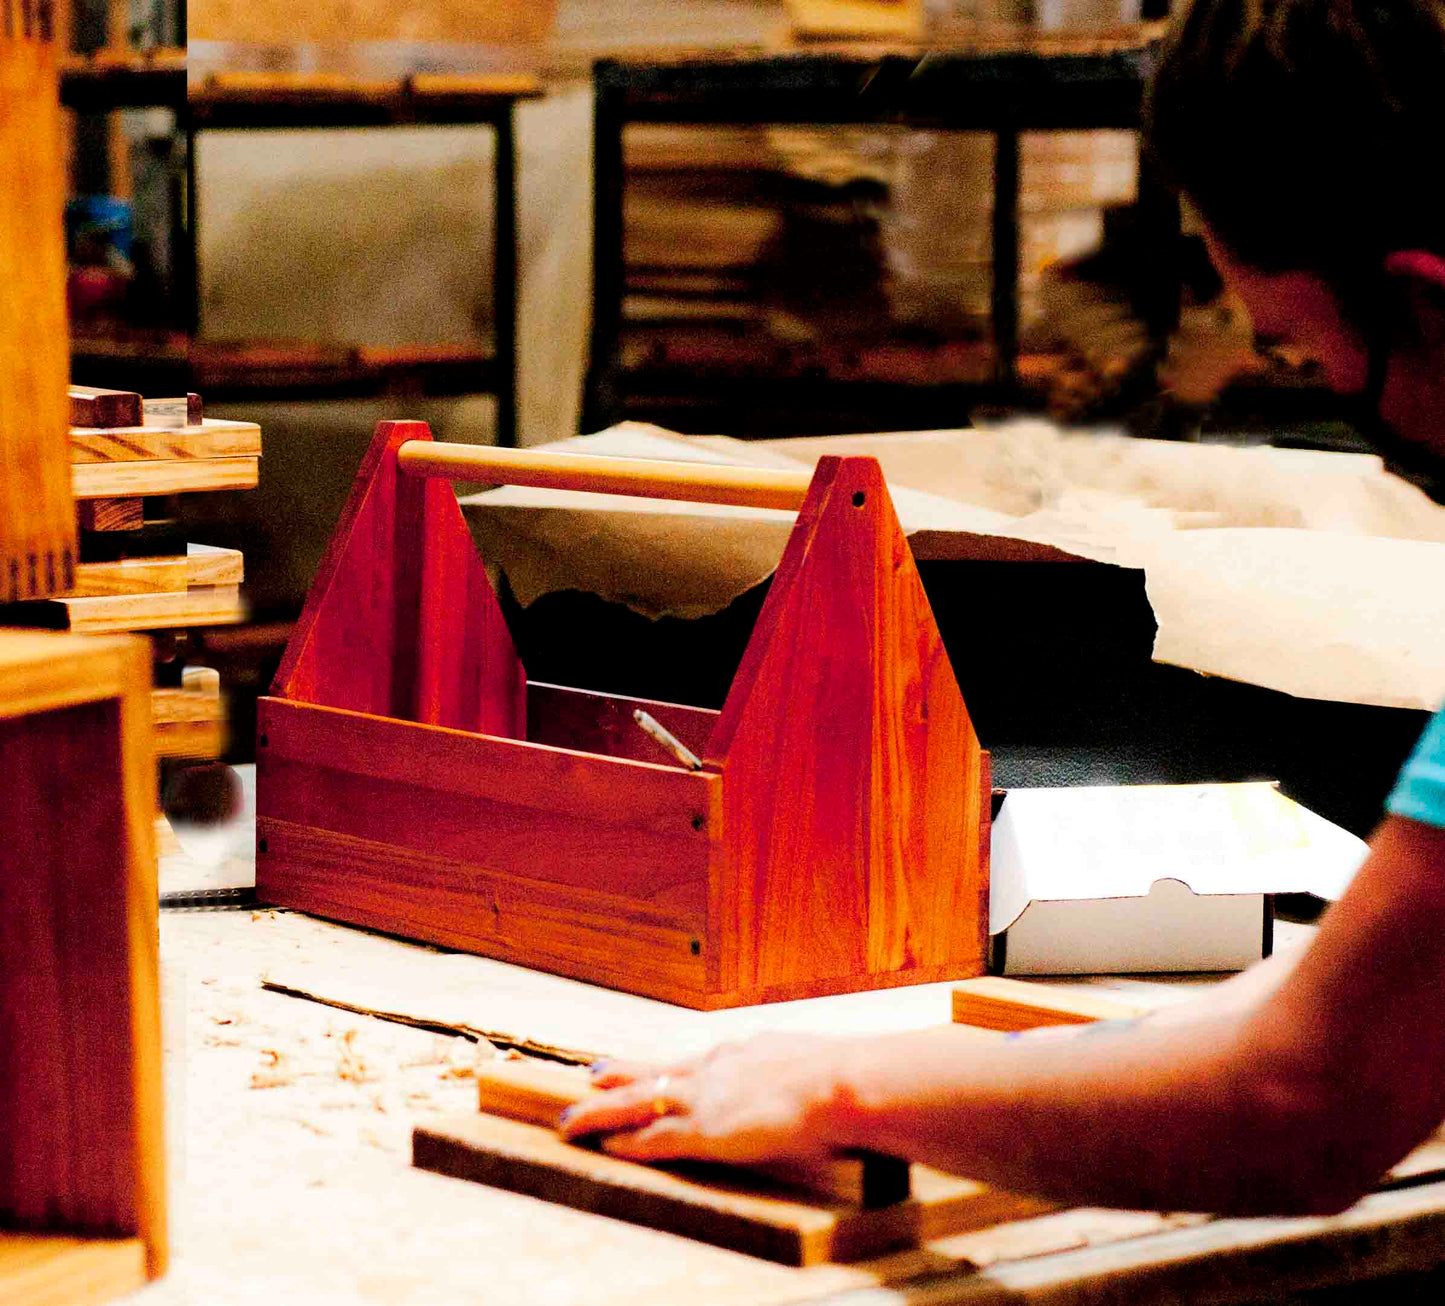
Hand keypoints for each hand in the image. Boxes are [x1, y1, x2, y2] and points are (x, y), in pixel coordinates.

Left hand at [559, 1033, 854, 1165]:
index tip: (652, 1064)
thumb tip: (822, 1075)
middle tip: (592, 1072)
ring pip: (639, 1103)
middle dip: (621, 1075)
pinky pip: (653, 1138)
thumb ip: (804, 1069)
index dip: (668, 1065)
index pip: (695, 1061)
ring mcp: (705, 1097)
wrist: (837, 1082)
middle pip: (656, 1071)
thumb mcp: (816, 1061)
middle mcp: (716, 1068)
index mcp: (744, 1052)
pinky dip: (627, 1143)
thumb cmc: (841, 1076)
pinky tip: (605, 1146)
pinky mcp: (703, 1130)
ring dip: (602, 1111)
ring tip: (572, 1117)